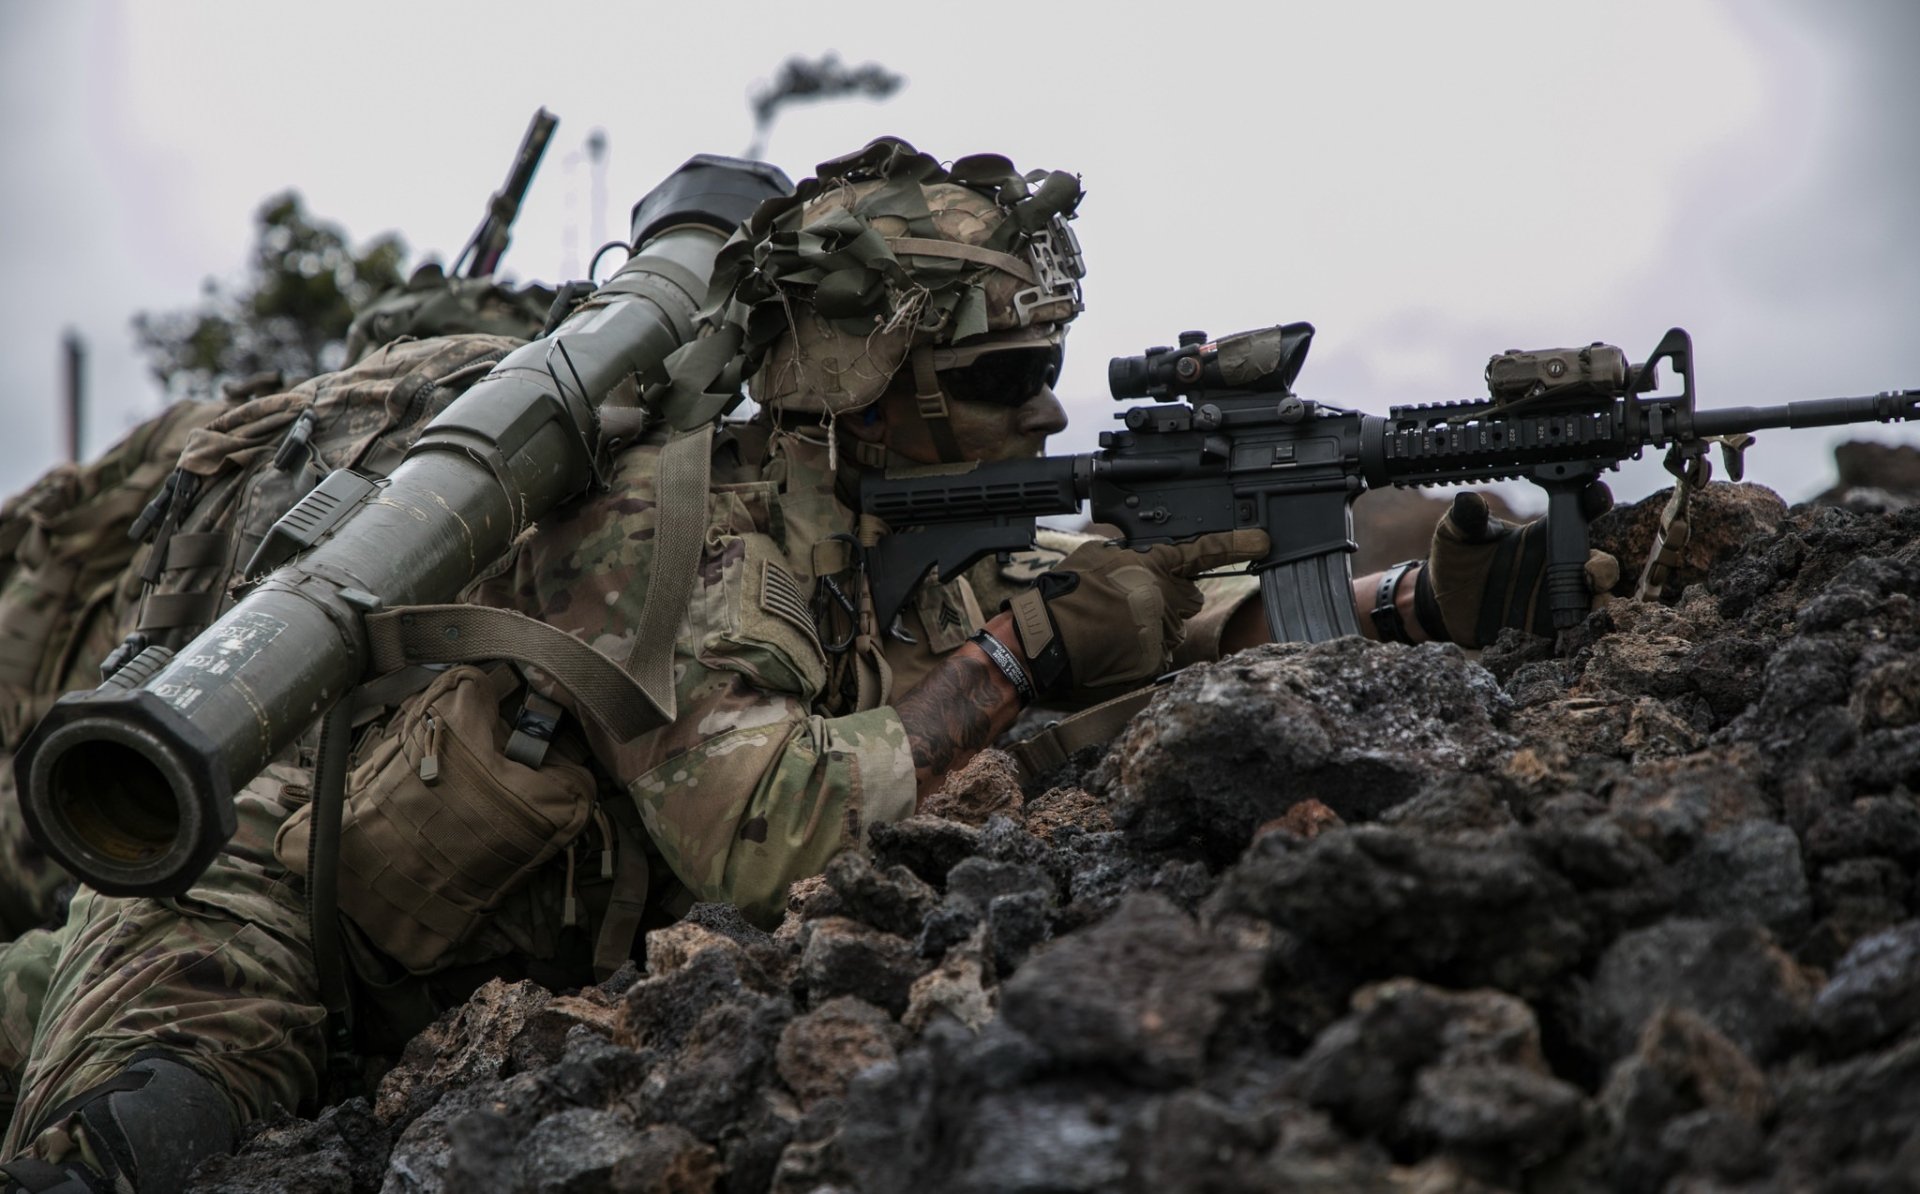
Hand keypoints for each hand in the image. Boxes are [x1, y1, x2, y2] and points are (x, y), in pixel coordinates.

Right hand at [1008, 529, 1269, 696]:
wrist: (1044, 639)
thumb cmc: (1064, 595)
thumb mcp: (1096, 556)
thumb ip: (1129, 554)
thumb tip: (1138, 556)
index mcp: (1154, 565)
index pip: (1204, 551)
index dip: (1237, 544)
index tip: (1262, 541)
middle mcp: (1165, 598)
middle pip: (1188, 598)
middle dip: (1168, 600)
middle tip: (1130, 604)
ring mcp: (1162, 632)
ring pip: (1172, 629)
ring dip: (1152, 628)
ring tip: (1112, 628)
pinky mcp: (1153, 661)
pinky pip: (1158, 656)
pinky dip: (1141, 654)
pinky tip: (1114, 650)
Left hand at [1423, 488, 1619, 647]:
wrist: (1441, 605)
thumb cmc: (1455, 562)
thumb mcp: (1455, 535)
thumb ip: (1465, 518)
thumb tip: (1468, 500)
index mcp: (1542, 538)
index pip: (1575, 516)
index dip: (1594, 502)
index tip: (1598, 497)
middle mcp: (1557, 569)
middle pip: (1601, 566)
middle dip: (1603, 569)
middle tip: (1589, 574)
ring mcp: (1556, 602)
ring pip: (1597, 602)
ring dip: (1601, 604)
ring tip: (1591, 608)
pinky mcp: (1549, 632)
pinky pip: (1576, 635)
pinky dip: (1583, 635)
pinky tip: (1573, 636)